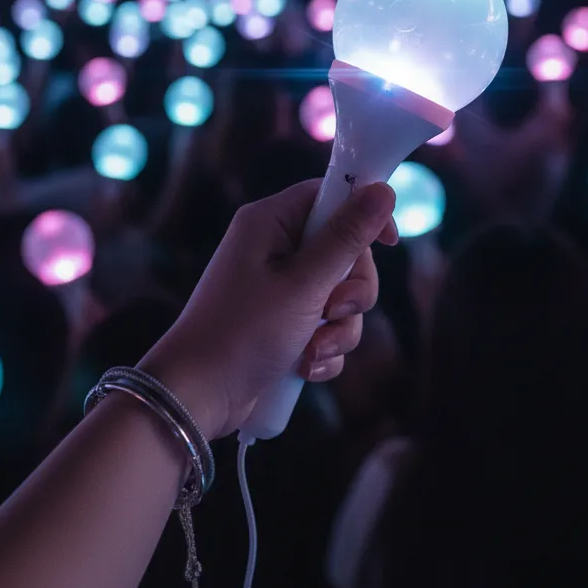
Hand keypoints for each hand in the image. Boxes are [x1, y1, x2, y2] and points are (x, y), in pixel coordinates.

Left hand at [142, 180, 397, 438]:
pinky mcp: (284, 322)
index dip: (363, 213)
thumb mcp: (304, 284)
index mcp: (270, 222)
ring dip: (339, 328)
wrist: (198, 397)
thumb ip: (347, 237)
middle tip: (335, 310)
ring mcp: (279, 287)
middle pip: (344, 249)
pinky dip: (324, 348)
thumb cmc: (244, 332)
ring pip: (342, 294)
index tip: (389, 241)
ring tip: (313, 352)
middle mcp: (274, 247)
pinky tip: (306, 367)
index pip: (330, 194)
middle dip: (351, 290)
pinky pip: (327, 325)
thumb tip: (385, 190)